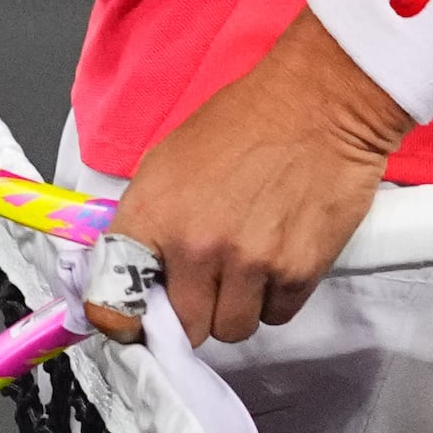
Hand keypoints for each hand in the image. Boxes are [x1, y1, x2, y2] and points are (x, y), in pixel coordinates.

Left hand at [88, 15, 412, 348]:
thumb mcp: (167, 161)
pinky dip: (277, 298)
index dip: (124, 322)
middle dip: (194, 311)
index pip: (115, 304)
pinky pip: (278, 315)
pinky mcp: (298, 272)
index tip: (134, 323)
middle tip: (206, 284)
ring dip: (238, 307)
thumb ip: (149, 221)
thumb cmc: (243, 123)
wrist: (317, 104)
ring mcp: (249, 263)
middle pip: (185, 328)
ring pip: (233, 329)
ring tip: (249, 266)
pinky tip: (279, 258)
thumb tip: (136, 270)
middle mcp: (195, 246)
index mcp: (152, 214)